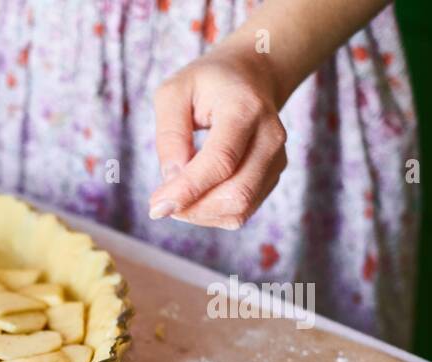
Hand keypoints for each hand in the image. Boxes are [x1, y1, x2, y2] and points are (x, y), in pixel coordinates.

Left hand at [148, 48, 286, 229]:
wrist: (250, 77)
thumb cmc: (206, 84)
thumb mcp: (173, 93)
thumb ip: (169, 134)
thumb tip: (172, 180)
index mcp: (244, 109)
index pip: (221, 161)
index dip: (188, 190)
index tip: (156, 207)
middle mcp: (269, 136)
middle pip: (236, 193)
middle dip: (192, 207)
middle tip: (161, 202)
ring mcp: (276, 159)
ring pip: (240, 209)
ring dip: (200, 214)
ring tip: (177, 196)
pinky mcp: (272, 176)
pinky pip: (241, 212)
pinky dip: (212, 214)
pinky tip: (195, 195)